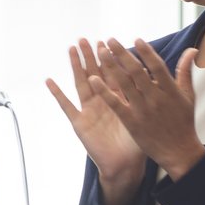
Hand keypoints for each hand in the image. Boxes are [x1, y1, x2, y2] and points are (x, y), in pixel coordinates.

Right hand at [46, 40, 145, 204]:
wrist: (125, 165)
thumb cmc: (136, 143)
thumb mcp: (143, 116)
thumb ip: (145, 97)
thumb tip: (155, 77)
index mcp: (118, 99)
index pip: (112, 73)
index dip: (108, 58)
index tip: (105, 41)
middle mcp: (102, 102)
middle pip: (95, 74)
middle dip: (90, 56)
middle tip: (84, 39)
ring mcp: (89, 111)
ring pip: (81, 84)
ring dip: (76, 67)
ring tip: (71, 49)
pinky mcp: (80, 123)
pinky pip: (67, 106)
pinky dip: (58, 94)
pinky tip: (50, 81)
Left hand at [94, 39, 204, 179]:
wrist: (178, 152)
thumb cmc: (184, 122)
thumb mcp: (188, 96)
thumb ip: (185, 71)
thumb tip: (191, 49)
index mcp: (170, 90)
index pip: (157, 66)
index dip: (146, 52)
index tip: (136, 39)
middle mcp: (155, 98)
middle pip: (137, 72)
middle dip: (122, 54)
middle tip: (111, 40)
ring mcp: (142, 110)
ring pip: (124, 84)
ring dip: (111, 66)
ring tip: (100, 52)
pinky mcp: (131, 122)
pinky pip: (116, 104)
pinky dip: (104, 91)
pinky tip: (93, 80)